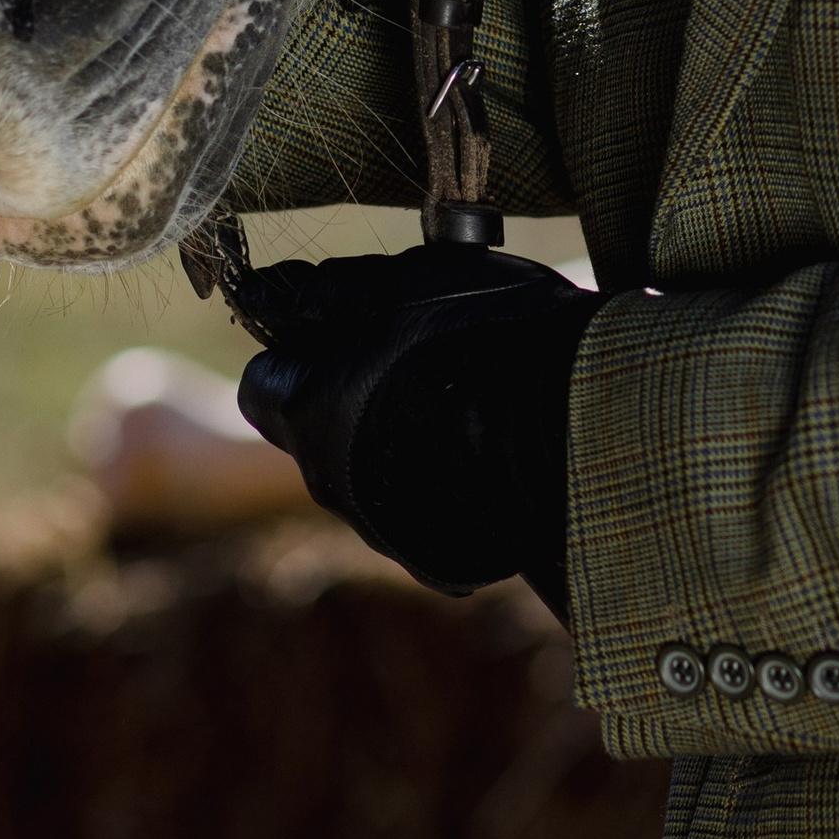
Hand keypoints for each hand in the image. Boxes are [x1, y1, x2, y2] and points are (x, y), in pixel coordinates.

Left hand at [235, 243, 598, 610]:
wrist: (574, 426)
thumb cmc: (484, 337)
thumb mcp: (406, 282)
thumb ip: (333, 289)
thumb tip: (273, 292)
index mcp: (309, 409)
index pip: (264, 382)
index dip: (299, 349)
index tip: (343, 325)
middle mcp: (330, 481)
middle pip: (313, 430)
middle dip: (346, 393)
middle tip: (410, 353)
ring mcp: (381, 526)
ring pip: (363, 470)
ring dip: (393, 434)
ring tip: (459, 397)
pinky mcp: (430, 556)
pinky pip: (414, 505)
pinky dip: (434, 474)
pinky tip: (481, 443)